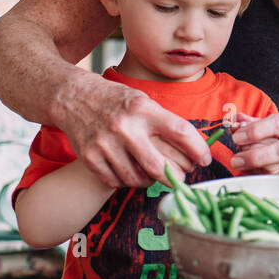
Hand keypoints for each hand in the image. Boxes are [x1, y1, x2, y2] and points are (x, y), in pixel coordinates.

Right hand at [57, 73, 210, 188]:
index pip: (181, 132)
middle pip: (159, 167)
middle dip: (176, 177)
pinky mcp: (90, 158)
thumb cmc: (116, 100)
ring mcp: (105, 144)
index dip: (199, 150)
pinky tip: (132, 172)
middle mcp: (124, 127)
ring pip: (138, 179)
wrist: (73, 97)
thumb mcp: (142, 100)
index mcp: (143, 108)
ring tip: (155, 173)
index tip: (205, 160)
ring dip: (151, 181)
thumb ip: (165, 122)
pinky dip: (128, 182)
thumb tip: (193, 149)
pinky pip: (117, 182)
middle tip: (182, 178)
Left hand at [228, 112, 278, 174]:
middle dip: (255, 154)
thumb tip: (236, 120)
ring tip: (241, 169)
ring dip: (260, 170)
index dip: (256, 129)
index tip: (237, 136)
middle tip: (236, 159)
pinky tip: (256, 180)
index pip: (277, 124)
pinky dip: (269, 181)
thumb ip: (262, 123)